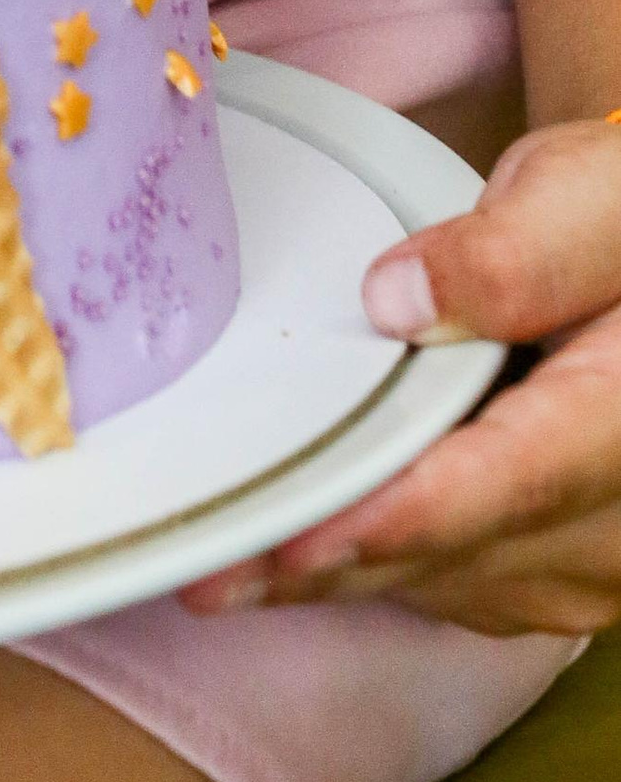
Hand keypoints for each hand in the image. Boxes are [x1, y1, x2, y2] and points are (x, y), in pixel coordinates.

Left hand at [183, 119, 620, 635]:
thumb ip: (516, 252)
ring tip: (218, 566)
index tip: (293, 541)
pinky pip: (461, 584)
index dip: (397, 517)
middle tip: (201, 569)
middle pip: (462, 552)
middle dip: (327, 563)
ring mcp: (599, 559)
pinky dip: (377, 570)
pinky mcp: (565, 566)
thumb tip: (395, 301)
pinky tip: (292, 553)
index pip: (511, 483)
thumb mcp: (594, 197)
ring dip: (338, 578)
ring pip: (453, 582)